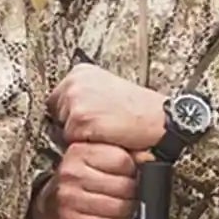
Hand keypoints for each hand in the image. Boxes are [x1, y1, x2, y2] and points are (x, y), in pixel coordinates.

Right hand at [34, 141, 139, 218]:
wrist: (52, 202)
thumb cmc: (79, 179)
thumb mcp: (98, 157)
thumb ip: (124, 153)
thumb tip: (148, 158)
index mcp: (80, 151)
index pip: (122, 160)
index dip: (133, 170)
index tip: (131, 174)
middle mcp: (71, 173)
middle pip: (122, 186)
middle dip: (133, 192)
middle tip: (131, 192)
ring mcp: (69, 197)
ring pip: (117, 207)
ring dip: (127, 210)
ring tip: (124, 205)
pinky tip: (114, 218)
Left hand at [51, 63, 166, 152]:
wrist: (161, 120)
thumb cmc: (139, 111)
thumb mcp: (109, 92)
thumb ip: (84, 97)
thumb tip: (63, 114)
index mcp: (81, 72)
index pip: (57, 102)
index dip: (72, 116)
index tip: (93, 119)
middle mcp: (75, 82)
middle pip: (57, 117)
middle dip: (74, 127)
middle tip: (103, 125)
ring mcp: (76, 100)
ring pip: (64, 131)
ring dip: (81, 138)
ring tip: (107, 131)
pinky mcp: (81, 119)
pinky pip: (73, 143)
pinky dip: (89, 145)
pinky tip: (108, 137)